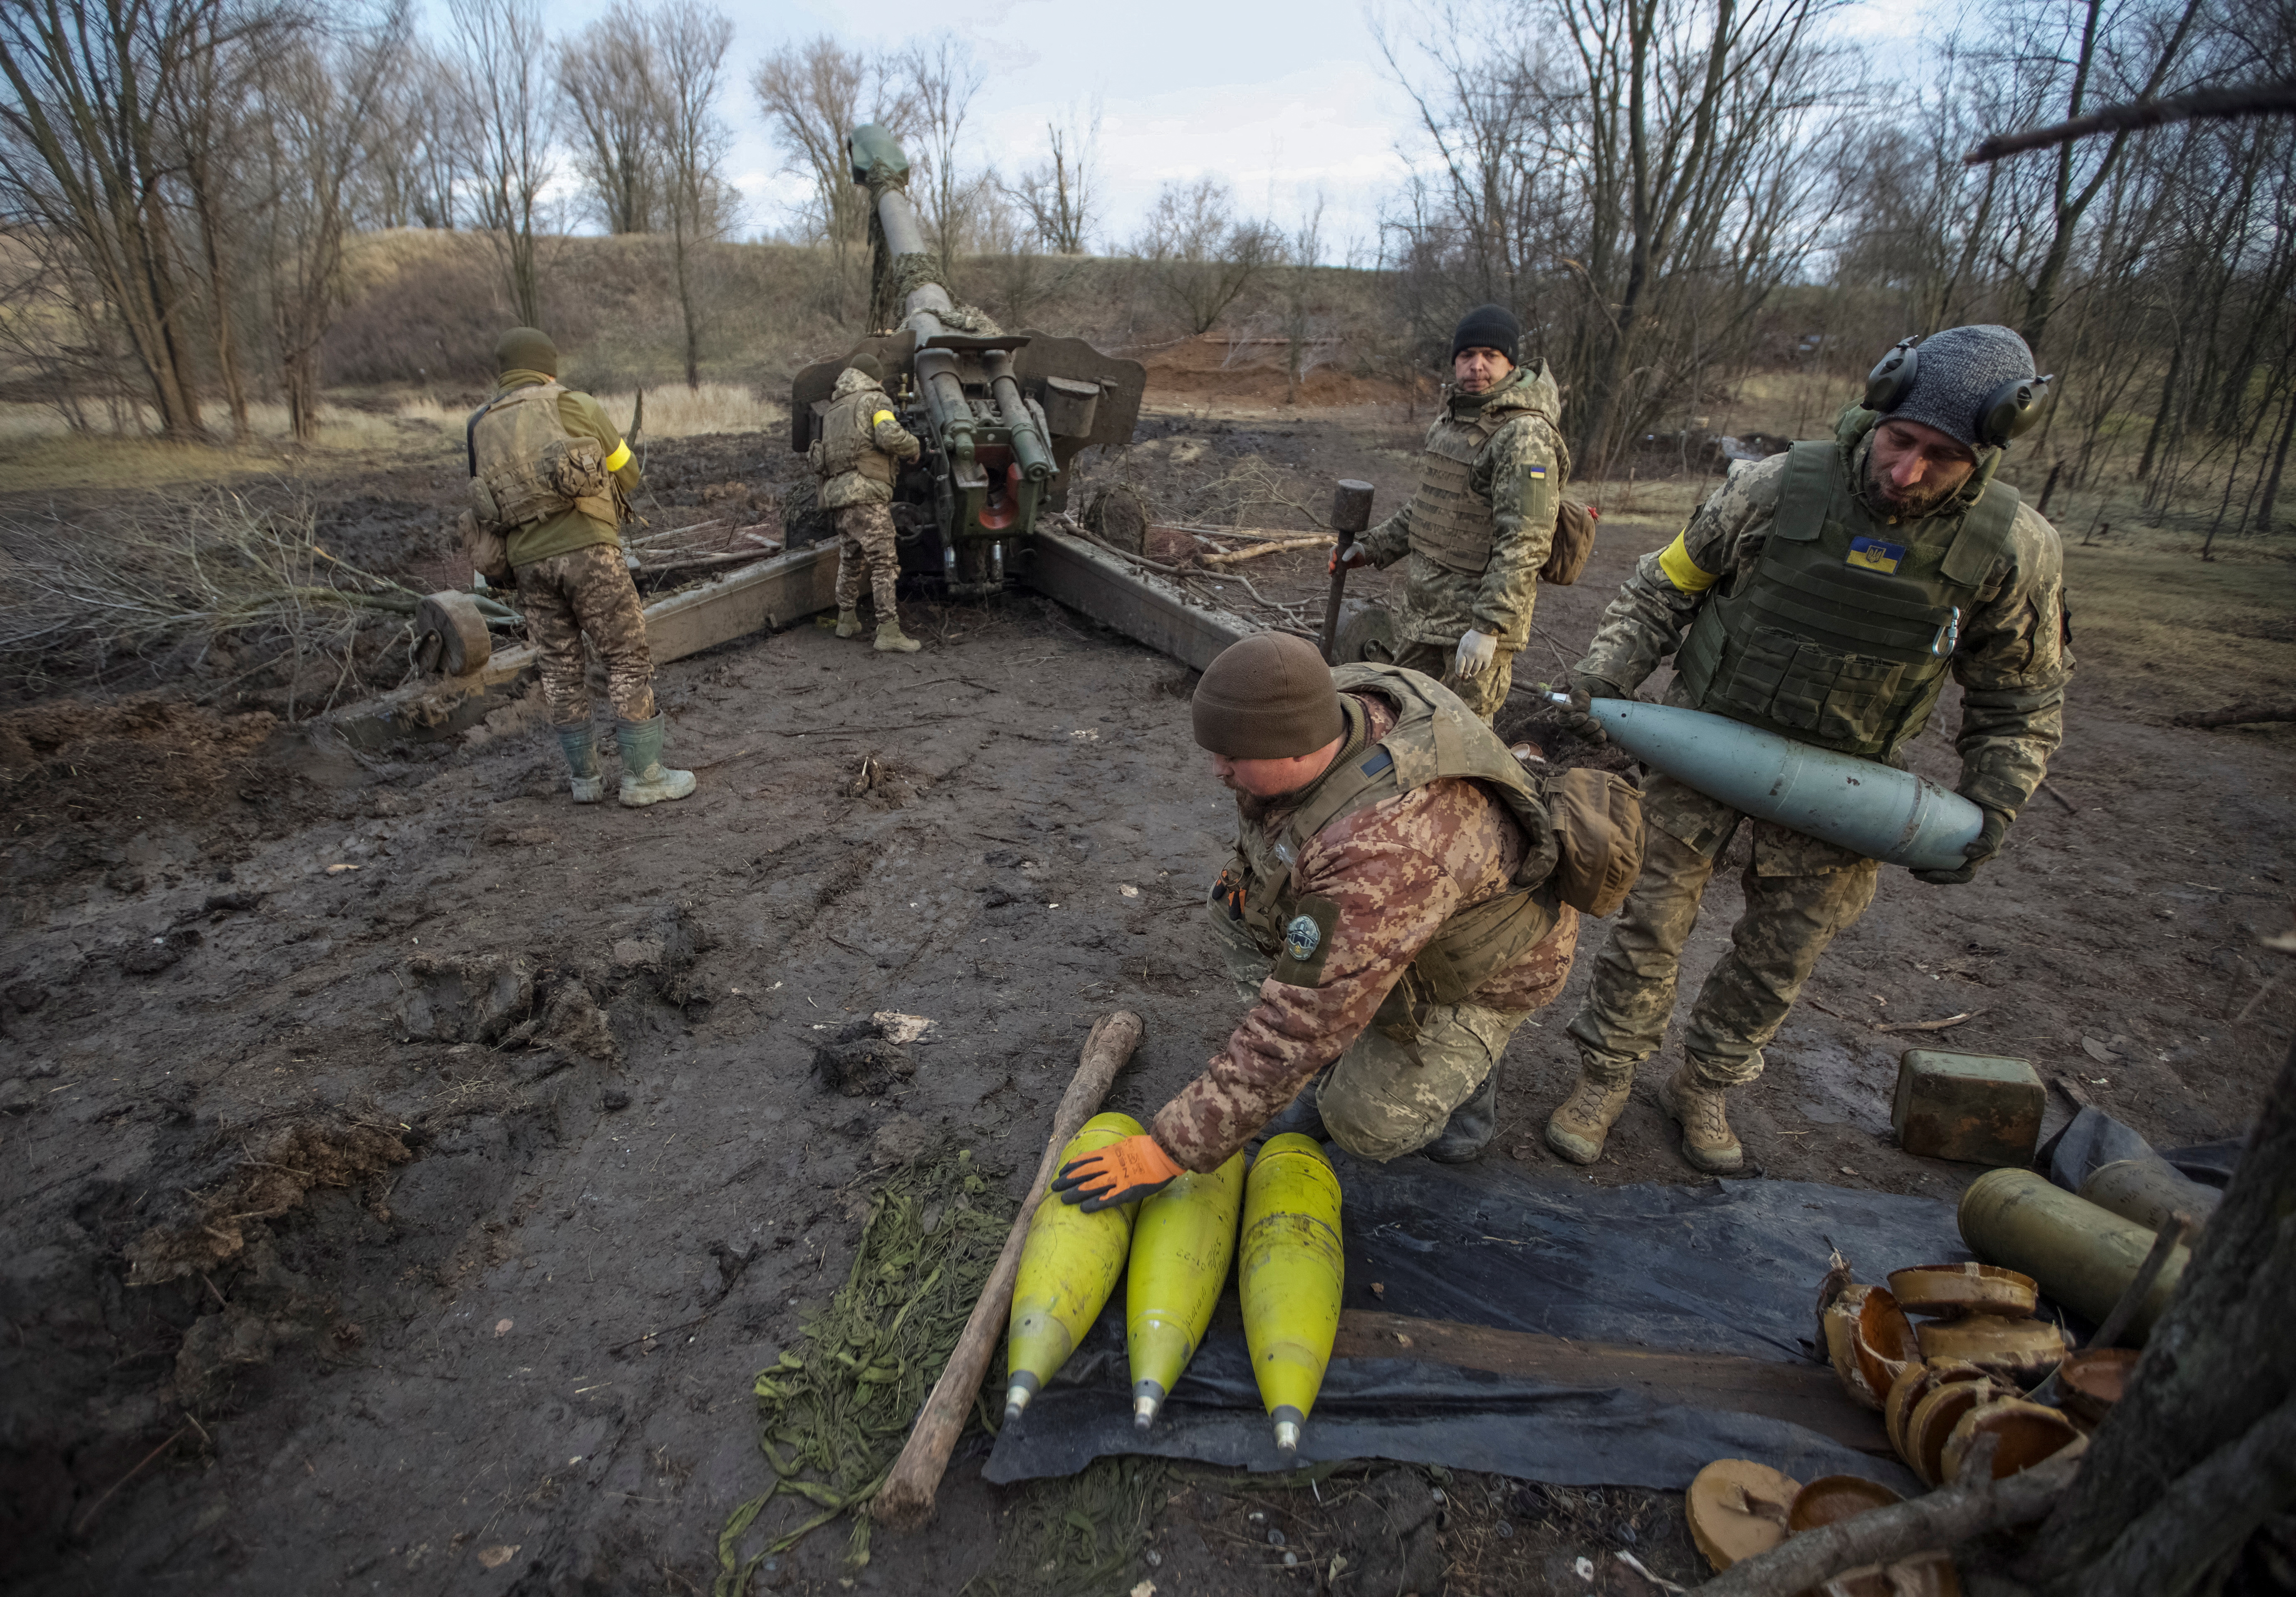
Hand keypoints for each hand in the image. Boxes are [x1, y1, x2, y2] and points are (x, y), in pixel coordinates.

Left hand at [1050, 1134, 1182, 1211]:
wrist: (1166, 1153)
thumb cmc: (1152, 1148)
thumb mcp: (1129, 1144)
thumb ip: (1118, 1151)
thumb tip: (1111, 1153)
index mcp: (1111, 1153)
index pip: (1085, 1159)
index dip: (1072, 1166)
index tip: (1061, 1171)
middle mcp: (1110, 1165)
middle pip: (1083, 1172)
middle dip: (1067, 1180)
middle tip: (1054, 1187)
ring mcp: (1117, 1178)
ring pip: (1090, 1186)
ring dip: (1075, 1193)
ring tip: (1062, 1199)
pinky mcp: (1127, 1190)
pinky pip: (1107, 1198)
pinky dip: (1094, 1204)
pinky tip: (1083, 1209)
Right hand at [1328, 542, 1371, 573]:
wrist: (1366, 556)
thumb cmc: (1360, 550)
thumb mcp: (1355, 549)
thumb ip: (1350, 553)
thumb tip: (1343, 560)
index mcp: (1341, 547)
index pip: (1334, 550)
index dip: (1332, 554)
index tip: (1335, 560)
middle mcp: (1339, 553)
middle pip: (1332, 557)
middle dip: (1330, 563)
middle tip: (1332, 568)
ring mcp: (1341, 559)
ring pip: (1333, 563)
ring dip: (1331, 568)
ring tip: (1331, 572)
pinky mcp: (1343, 566)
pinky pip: (1337, 568)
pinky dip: (1334, 572)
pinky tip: (1332, 575)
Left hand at [1453, 628, 1498, 678]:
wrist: (1485, 629)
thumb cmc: (1472, 636)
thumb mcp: (1462, 642)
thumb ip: (1459, 653)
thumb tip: (1457, 665)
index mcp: (1464, 650)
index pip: (1460, 666)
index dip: (1458, 673)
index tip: (1459, 675)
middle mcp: (1472, 654)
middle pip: (1467, 670)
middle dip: (1465, 675)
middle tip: (1464, 677)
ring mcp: (1481, 656)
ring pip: (1475, 670)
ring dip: (1472, 673)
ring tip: (1471, 674)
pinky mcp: (1488, 657)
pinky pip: (1484, 668)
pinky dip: (1481, 669)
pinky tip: (1479, 668)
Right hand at [1553, 674, 1612, 743]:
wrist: (1612, 690)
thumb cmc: (1595, 686)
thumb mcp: (1586, 684)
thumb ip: (1579, 692)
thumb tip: (1580, 707)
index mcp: (1567, 710)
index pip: (1563, 720)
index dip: (1571, 721)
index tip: (1583, 716)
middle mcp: (1574, 721)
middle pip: (1574, 731)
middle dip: (1584, 729)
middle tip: (1596, 722)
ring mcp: (1585, 729)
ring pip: (1584, 738)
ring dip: (1593, 737)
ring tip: (1603, 733)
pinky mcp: (1596, 733)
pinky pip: (1595, 743)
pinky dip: (1600, 744)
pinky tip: (1606, 744)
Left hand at [1912, 805, 2008, 884]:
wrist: (1990, 804)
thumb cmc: (1994, 820)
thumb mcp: (1994, 831)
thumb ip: (1985, 843)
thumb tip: (1967, 852)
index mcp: (1978, 861)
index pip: (1962, 876)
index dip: (1945, 878)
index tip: (1929, 874)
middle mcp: (1969, 859)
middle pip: (1948, 873)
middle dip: (1930, 876)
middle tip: (1913, 872)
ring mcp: (1960, 850)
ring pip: (1941, 865)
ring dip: (1926, 868)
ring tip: (1910, 867)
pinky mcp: (1951, 841)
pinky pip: (1937, 852)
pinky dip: (1926, 855)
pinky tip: (1913, 852)